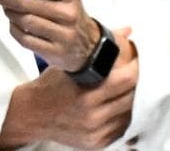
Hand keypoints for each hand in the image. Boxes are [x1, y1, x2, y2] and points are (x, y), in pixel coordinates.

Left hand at [0, 0, 99, 70]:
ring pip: (27, 22)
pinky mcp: (55, 52)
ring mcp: (63, 34)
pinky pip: (26, 40)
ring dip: (11, 14)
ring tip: (6, 9)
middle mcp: (70, 13)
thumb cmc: (68, 8)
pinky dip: (14, 31)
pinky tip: (13, 24)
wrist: (88, 45)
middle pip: (31, 4)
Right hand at [0, 27, 139, 149]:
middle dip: (137, 84)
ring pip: (129, 114)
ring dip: (132, 101)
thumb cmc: (51, 86)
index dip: (137, 68)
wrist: (30, 114)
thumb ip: (101, 49)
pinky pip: (120, 129)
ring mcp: (94, 131)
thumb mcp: (72, 64)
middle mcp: (92, 115)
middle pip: (132, 97)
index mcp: (88, 94)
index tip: (139, 61)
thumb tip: (127, 30)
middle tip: (137, 74)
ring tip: (128, 90)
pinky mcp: (94, 143)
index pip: (128, 79)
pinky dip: (122, 117)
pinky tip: (119, 107)